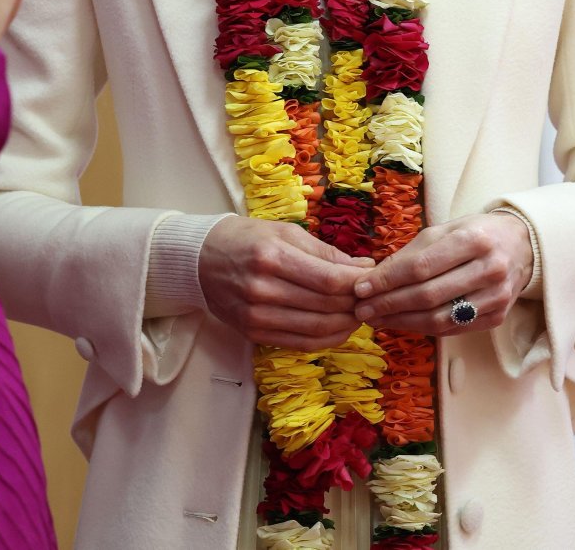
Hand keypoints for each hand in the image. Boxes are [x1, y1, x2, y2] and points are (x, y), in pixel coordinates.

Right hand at [198, 216, 373, 351]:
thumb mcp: (284, 231)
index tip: (373, 279)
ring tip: (358, 313)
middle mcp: (263, 290)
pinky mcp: (254, 334)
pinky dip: (327, 339)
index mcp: (272, 257)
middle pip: (326, 306)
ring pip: (318, 330)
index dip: (357, 284)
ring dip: (346, 325)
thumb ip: (324, 251)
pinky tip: (339, 328)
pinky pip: (301, 343)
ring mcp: (257, 316)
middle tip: (370, 297)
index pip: (328, 280)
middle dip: (355, 304)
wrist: (200, 259)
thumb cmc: (246, 238)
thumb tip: (364, 267)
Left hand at [352, 212, 533, 334]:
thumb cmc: (473, 233)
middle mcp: (488, 270)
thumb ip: (413, 252)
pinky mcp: (497, 317)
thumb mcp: (444, 230)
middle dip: (389, 304)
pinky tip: (401, 323)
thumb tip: (376, 277)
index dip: (388, 280)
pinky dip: (423, 328)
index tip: (360, 287)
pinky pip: (453, 329)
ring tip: (376, 320)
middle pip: (429, 295)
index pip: (421, 266)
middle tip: (362, 309)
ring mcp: (496, 298)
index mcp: (472, 240)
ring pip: (440, 318)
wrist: (520, 246)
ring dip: (402, 321)